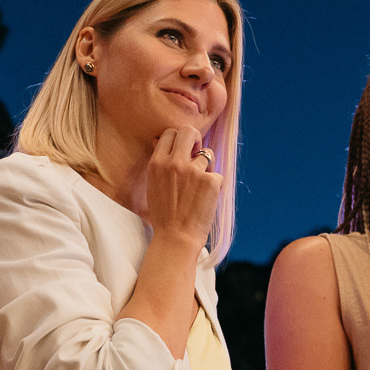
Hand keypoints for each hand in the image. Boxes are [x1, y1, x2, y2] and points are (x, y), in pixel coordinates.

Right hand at [141, 127, 222, 246]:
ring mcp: (194, 171)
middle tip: (196, 152)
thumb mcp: (152, 185)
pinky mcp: (211, 181)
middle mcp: (175, 163)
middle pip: (189, 132)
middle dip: (195, 139)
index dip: (178, 139)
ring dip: (207, 166)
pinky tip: (206, 198)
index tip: (183, 149)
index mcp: (157, 163)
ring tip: (201, 184)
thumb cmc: (163, 214)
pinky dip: (214, 185)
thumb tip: (159, 140)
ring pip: (208, 153)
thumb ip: (159, 162)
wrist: (176, 238)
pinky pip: (217, 174)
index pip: (170, 133)